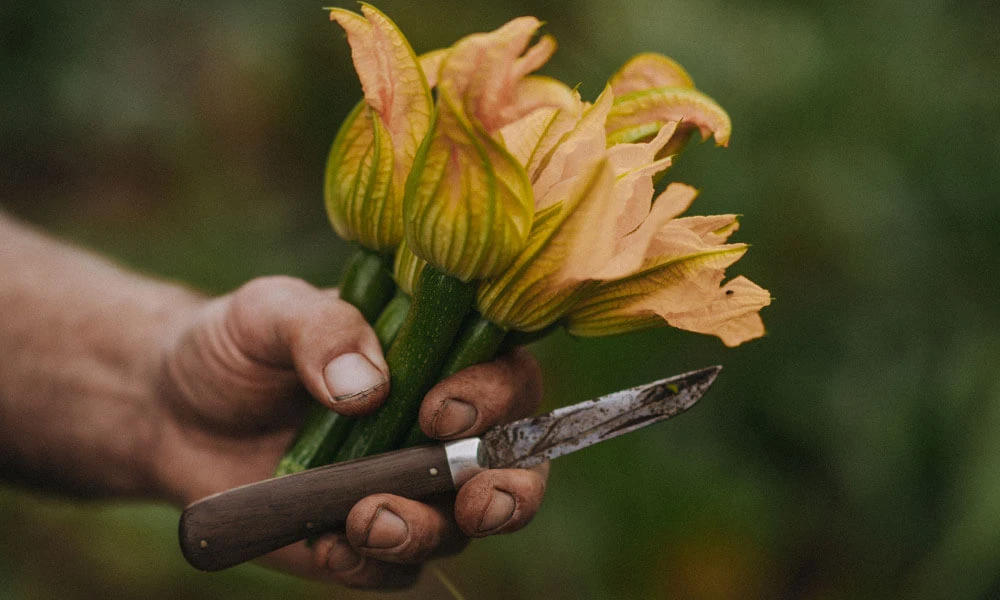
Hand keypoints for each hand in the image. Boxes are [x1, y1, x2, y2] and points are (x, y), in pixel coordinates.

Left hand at [153, 276, 546, 587]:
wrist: (173, 412)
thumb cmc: (236, 347)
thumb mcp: (269, 312)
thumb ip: (322, 329)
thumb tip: (367, 388)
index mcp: (438, 359)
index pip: (506, 377)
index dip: (494, 399)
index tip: (438, 411)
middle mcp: (439, 431)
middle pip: (513, 466)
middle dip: (509, 490)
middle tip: (476, 503)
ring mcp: (405, 490)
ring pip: (457, 529)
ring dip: (423, 531)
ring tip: (362, 521)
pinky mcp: (365, 541)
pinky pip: (393, 571)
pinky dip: (370, 565)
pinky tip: (328, 545)